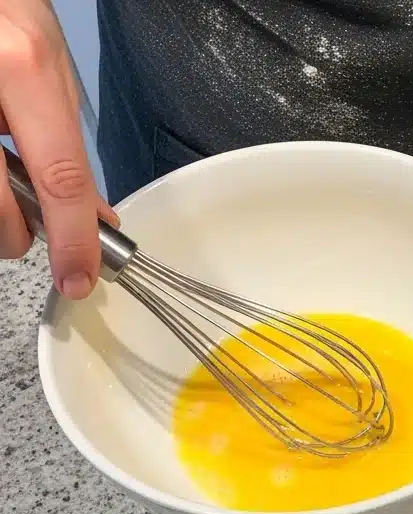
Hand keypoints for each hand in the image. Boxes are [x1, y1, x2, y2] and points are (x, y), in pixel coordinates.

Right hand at [0, 0, 116, 297]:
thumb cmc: (1, 12)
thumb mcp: (43, 62)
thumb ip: (67, 141)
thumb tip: (94, 214)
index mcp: (19, 68)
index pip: (61, 179)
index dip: (72, 241)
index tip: (78, 278)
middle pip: (1, 212)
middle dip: (15, 235)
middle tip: (23, 226)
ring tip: (1, 182)